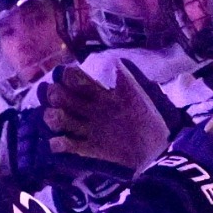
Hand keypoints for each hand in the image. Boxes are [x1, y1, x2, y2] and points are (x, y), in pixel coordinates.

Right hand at [43, 64, 169, 170]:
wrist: (157, 149)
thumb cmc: (149, 119)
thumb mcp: (139, 97)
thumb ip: (126, 82)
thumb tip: (116, 63)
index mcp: (101, 95)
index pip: (78, 81)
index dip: (69, 78)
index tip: (66, 76)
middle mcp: (91, 110)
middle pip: (65, 99)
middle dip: (56, 95)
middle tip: (56, 96)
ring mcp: (89, 129)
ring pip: (63, 120)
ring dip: (54, 117)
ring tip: (55, 117)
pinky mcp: (90, 149)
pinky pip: (70, 146)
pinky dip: (60, 144)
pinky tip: (58, 142)